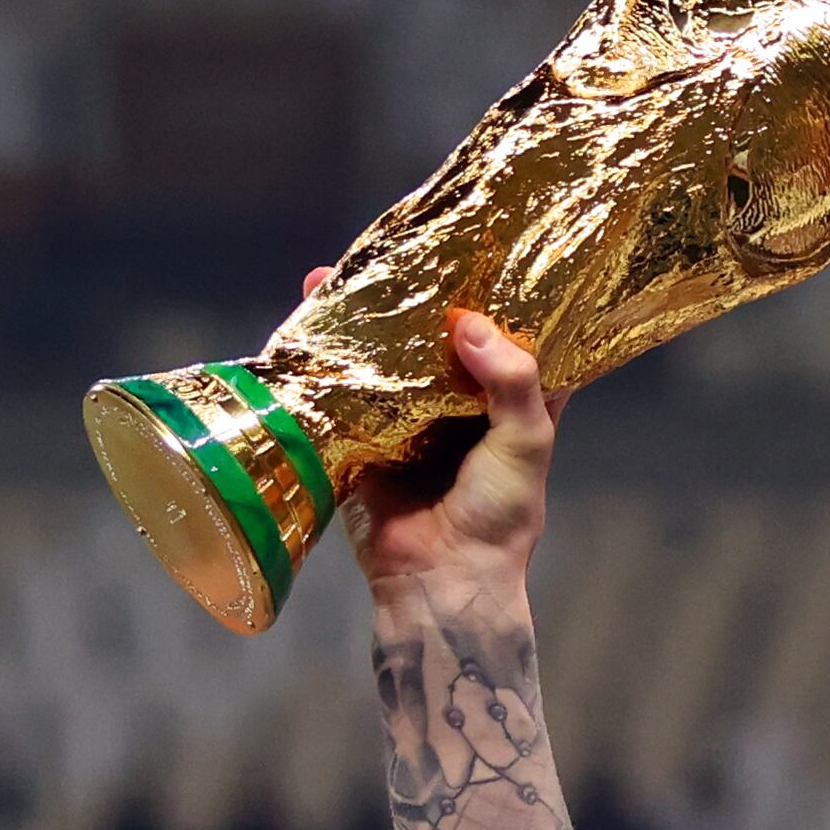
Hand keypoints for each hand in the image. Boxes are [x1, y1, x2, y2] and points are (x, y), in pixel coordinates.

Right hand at [304, 264, 569, 591]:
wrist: (440, 581)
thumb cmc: (500, 517)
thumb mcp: (527, 442)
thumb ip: (511, 382)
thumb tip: (468, 323)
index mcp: (511, 402)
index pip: (506, 336)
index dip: (491, 296)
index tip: (472, 247)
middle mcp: (459, 407)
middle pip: (435, 342)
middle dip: (412, 301)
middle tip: (386, 252)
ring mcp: (409, 423)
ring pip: (385, 363)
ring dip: (360, 325)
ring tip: (332, 277)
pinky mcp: (364, 443)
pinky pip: (342, 397)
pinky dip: (324, 367)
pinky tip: (303, 328)